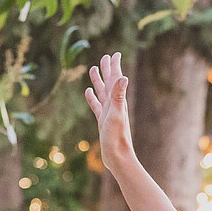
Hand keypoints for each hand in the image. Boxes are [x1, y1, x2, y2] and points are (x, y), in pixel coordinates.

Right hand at [83, 52, 136, 170]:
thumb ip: (119, 96)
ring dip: (98, 80)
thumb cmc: (117, 137)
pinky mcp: (102, 121)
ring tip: (93, 69)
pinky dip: (92, 97)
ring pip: (102, 92)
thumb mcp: (116, 114)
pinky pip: (96, 105)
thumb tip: (123, 76)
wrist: (117, 157)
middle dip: (107, 69)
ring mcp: (108, 112)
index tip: (115, 54)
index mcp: (117, 101)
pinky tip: (89, 92)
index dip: (114, 66)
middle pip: (109, 82)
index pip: (115, 79)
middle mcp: (113, 105)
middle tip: (105, 56)